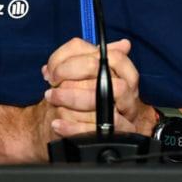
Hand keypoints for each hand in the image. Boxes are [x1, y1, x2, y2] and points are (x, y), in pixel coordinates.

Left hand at [42, 37, 157, 137]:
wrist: (73, 128)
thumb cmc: (78, 96)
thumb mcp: (79, 73)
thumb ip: (78, 56)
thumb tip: (76, 46)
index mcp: (124, 73)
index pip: (114, 57)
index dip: (81, 60)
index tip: (57, 69)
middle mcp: (129, 93)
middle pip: (107, 78)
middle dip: (74, 78)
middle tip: (52, 84)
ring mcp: (125, 115)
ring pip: (104, 103)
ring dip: (73, 99)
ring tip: (52, 99)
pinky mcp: (116, 136)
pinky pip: (96, 131)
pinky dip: (73, 127)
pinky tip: (58, 123)